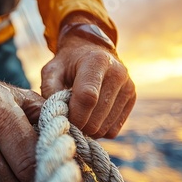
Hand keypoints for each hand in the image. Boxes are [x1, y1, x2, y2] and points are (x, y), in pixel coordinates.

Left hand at [41, 22, 135, 138]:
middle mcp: (118, 73)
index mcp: (97, 62)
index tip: (64, 121)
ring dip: (88, 130)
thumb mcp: (52, 69)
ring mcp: (128, 87)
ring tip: (78, 117)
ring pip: (105, 128)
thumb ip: (49, 89)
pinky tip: (90, 118)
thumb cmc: (68, 63)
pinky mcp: (132, 99)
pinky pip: (113, 130)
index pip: (87, 97)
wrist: (92, 51)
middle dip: (79, 126)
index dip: (74, 116)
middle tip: (68, 120)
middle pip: (96, 118)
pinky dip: (99, 130)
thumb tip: (56, 114)